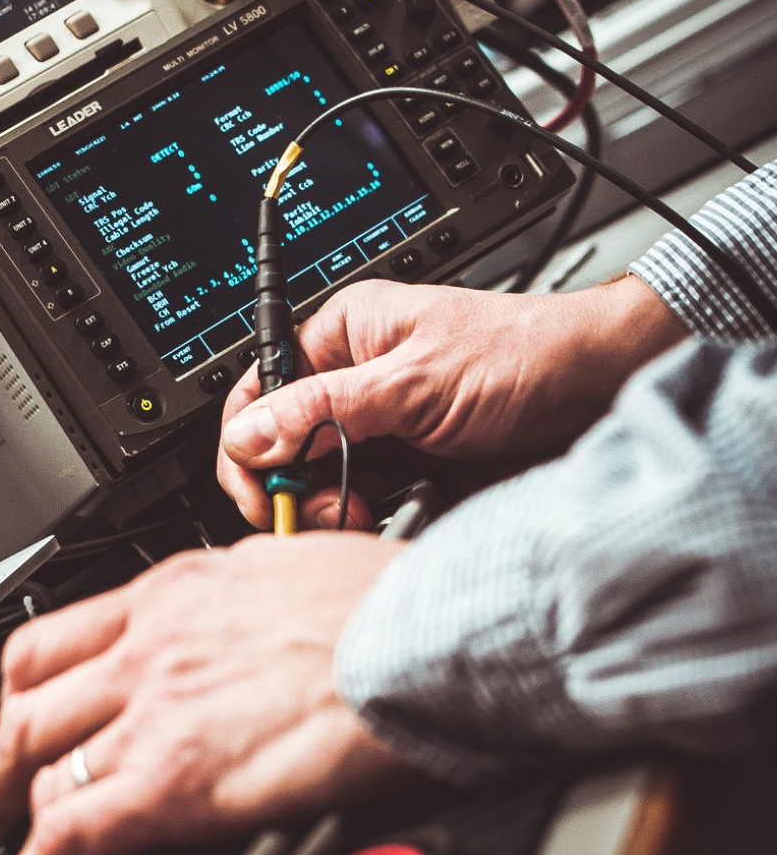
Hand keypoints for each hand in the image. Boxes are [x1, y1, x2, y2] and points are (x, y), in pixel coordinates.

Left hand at [0, 533, 421, 854]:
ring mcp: (153, 713)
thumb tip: (245, 619)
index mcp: (174, 593)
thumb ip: (242, 600)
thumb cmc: (392, 599)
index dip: (21, 692)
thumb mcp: (289, 566)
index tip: (16, 716)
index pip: (56, 640)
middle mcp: (147, 646)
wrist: (431, 626)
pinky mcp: (173, 781)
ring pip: (40, 768)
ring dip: (11, 816)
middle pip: (27, 706)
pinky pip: (74, 835)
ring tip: (4, 852)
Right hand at [218, 277, 687, 528]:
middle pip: (283, 442)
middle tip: (320, 512)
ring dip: (331, 504)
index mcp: (341, 335)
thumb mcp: (412, 384)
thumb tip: (249, 435)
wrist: (606, 389)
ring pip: (320, 475)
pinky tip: (381, 519)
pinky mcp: (410, 461)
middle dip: (294, 483)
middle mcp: (354, 377)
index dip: (248, 444)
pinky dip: (365, 514)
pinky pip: (364, 494)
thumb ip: (323, 411)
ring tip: (359, 517)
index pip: (258, 391)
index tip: (262, 490)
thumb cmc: (525, 356)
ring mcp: (383, 421)